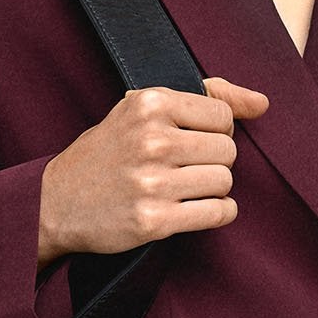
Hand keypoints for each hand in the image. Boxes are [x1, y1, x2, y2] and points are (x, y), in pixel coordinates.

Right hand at [37, 78, 270, 269]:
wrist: (55, 202)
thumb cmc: (106, 153)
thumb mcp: (142, 109)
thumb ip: (203, 97)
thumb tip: (261, 103)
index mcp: (149, 104)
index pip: (223, 115)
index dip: (215, 130)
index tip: (193, 140)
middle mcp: (152, 140)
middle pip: (228, 151)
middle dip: (214, 161)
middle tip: (187, 168)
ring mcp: (152, 182)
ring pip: (224, 182)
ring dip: (212, 189)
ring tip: (185, 188)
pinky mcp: (154, 220)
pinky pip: (218, 213)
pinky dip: (216, 213)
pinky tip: (194, 209)